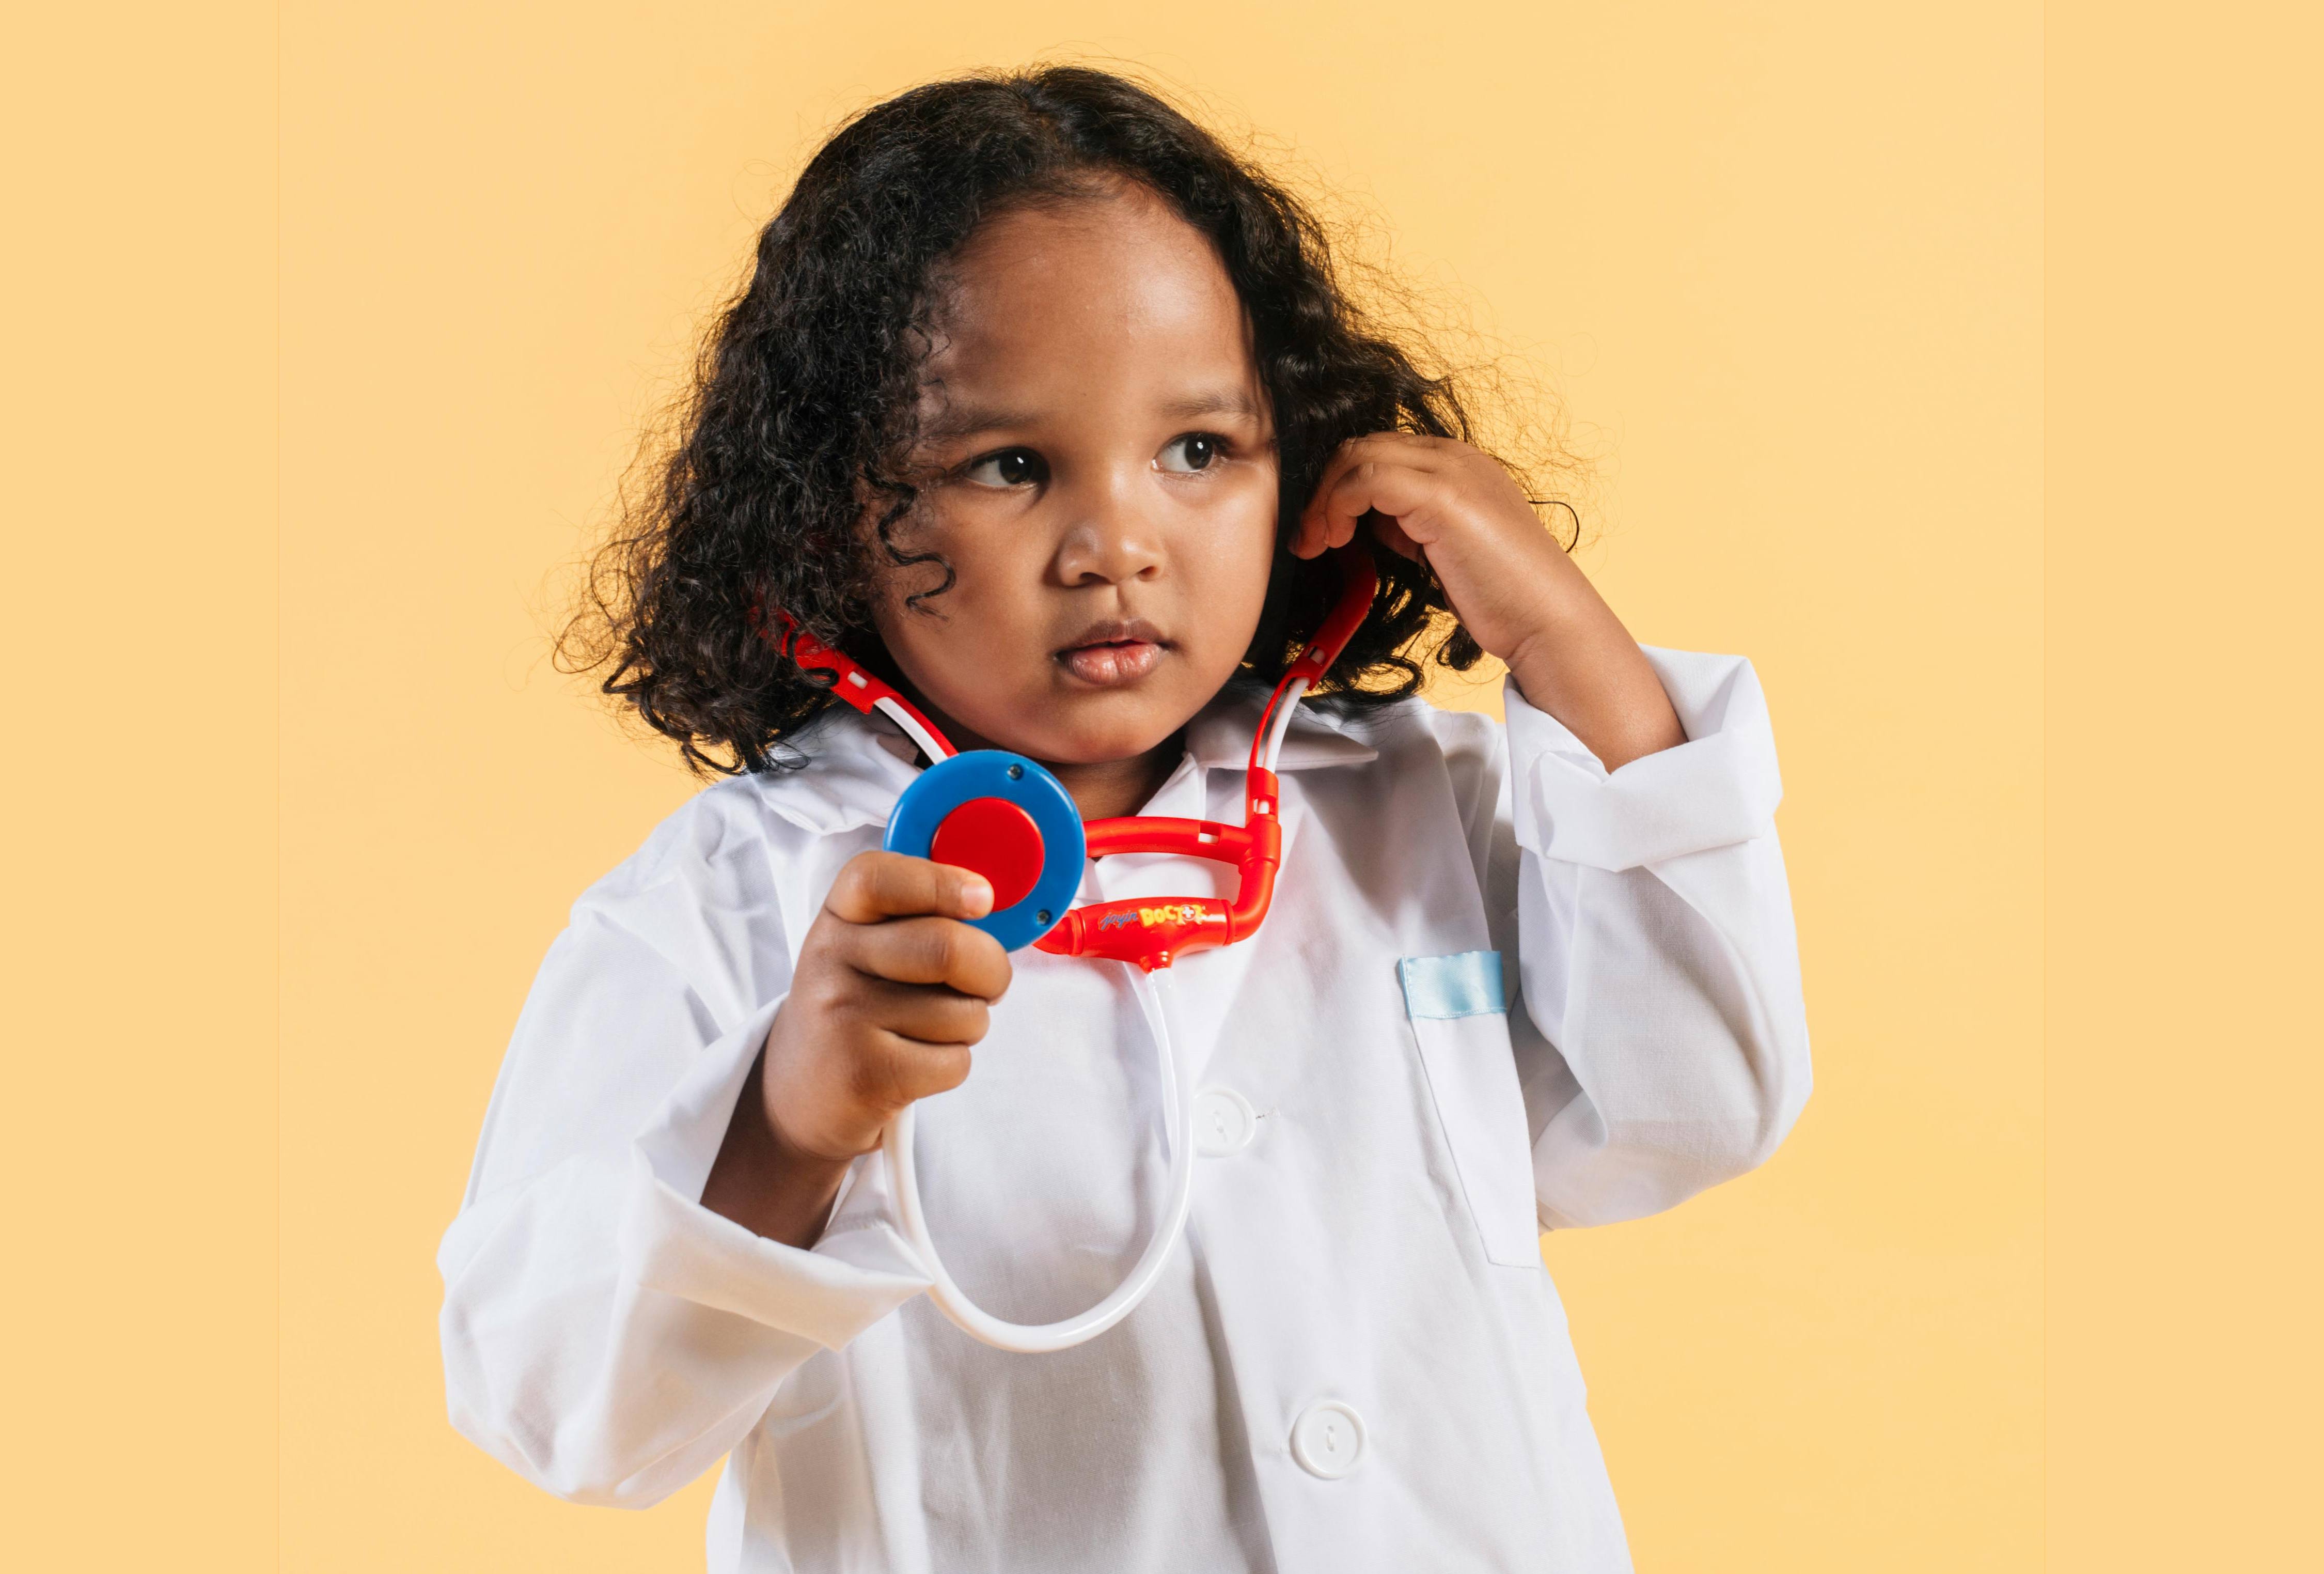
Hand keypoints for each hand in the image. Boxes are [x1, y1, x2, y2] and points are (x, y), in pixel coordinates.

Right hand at [702, 851, 1009, 1245]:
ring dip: (969, 1026)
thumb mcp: (871, 948)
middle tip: (987, 985)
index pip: (877, 877)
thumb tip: (989, 900)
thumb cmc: (862, 1006)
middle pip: (947, 948)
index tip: (981, 900)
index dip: (941, 882)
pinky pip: (954, 1062)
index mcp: (839, 917)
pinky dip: (952, 1066)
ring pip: (963, 1014)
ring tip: (926, 1031)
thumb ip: (922, 918)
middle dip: (992, 971)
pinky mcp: (864, 1075)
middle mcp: (831, 960)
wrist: (801, 1091)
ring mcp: (843, 1018)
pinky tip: (914, 1065)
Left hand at [1292, 432, 1683, 768]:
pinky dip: (1338, 506)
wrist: (1547, 618)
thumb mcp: (1443, 547)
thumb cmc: (1501, 595)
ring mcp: (1450, 472)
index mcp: (1456, 464)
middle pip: (1361, 446)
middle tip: (1309, 538)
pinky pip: (1366, 480)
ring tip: (1317, 542)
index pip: (1378, 452)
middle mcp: (1453, 457)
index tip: (1323, 531)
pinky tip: (1335, 540)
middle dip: (1323, 489)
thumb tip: (1368, 518)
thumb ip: (1409, 523)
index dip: (1339, 486)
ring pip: (1357, 457)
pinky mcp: (1442, 496)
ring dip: (1324, 500)